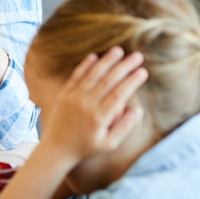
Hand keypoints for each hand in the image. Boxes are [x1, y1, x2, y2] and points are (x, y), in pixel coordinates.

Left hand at [39, 46, 147, 161]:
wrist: (56, 148)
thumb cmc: (86, 147)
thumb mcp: (109, 144)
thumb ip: (125, 127)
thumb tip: (138, 110)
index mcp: (99, 118)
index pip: (119, 95)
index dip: (132, 82)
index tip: (143, 71)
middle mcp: (86, 105)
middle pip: (108, 81)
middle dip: (124, 66)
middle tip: (137, 55)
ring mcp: (73, 98)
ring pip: (92, 76)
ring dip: (106, 61)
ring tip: (118, 50)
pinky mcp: (63, 95)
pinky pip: (75, 77)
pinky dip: (84, 66)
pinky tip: (94, 56)